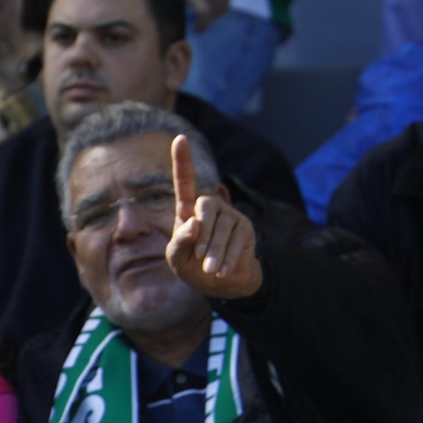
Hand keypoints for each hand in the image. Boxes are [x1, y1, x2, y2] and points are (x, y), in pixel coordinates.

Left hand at [165, 135, 261, 297]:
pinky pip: (237, 239)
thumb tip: (193, 223)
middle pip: (206, 207)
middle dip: (203, 234)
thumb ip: (179, 242)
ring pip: (223, 226)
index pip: (185, 182)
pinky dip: (228, 257)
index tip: (179, 138)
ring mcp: (230, 215)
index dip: (183, 161)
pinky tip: (223, 271)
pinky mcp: (245, 228)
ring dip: (216, 251)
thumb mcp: (177, 258)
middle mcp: (210, 207)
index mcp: (188, 210)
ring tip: (211, 270)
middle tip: (200, 257)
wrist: (222, 283)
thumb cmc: (193, 266)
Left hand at [176, 0, 233, 29]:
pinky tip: (215, 2)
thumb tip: (183, 20)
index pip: (203, 15)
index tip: (197, 30)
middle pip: (213, 15)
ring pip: (222, 9)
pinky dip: (221, 4)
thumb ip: (183, 4)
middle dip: (207, 20)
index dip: (202, 26)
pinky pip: (228, 1)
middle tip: (201, 20)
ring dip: (215, 13)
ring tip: (209, 11)